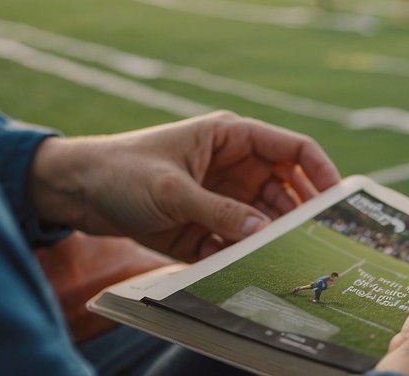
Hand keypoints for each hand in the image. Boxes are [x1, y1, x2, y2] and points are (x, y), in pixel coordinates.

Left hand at [27, 110, 339, 260]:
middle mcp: (233, 166)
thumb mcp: (170, 190)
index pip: (292, 148)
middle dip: (300, 213)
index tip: (337, 199)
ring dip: (273, 238)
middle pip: (284, 188)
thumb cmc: (119, 171)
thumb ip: (218, 211)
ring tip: (288, 260)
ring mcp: (220, 197)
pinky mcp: (203, 227)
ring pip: (263, 219)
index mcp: (231, 137)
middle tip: (319, 241)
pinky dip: (244, 255)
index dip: (320, 170)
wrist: (71, 192)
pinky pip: (236, 242)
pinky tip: (252, 271)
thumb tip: (262, 231)